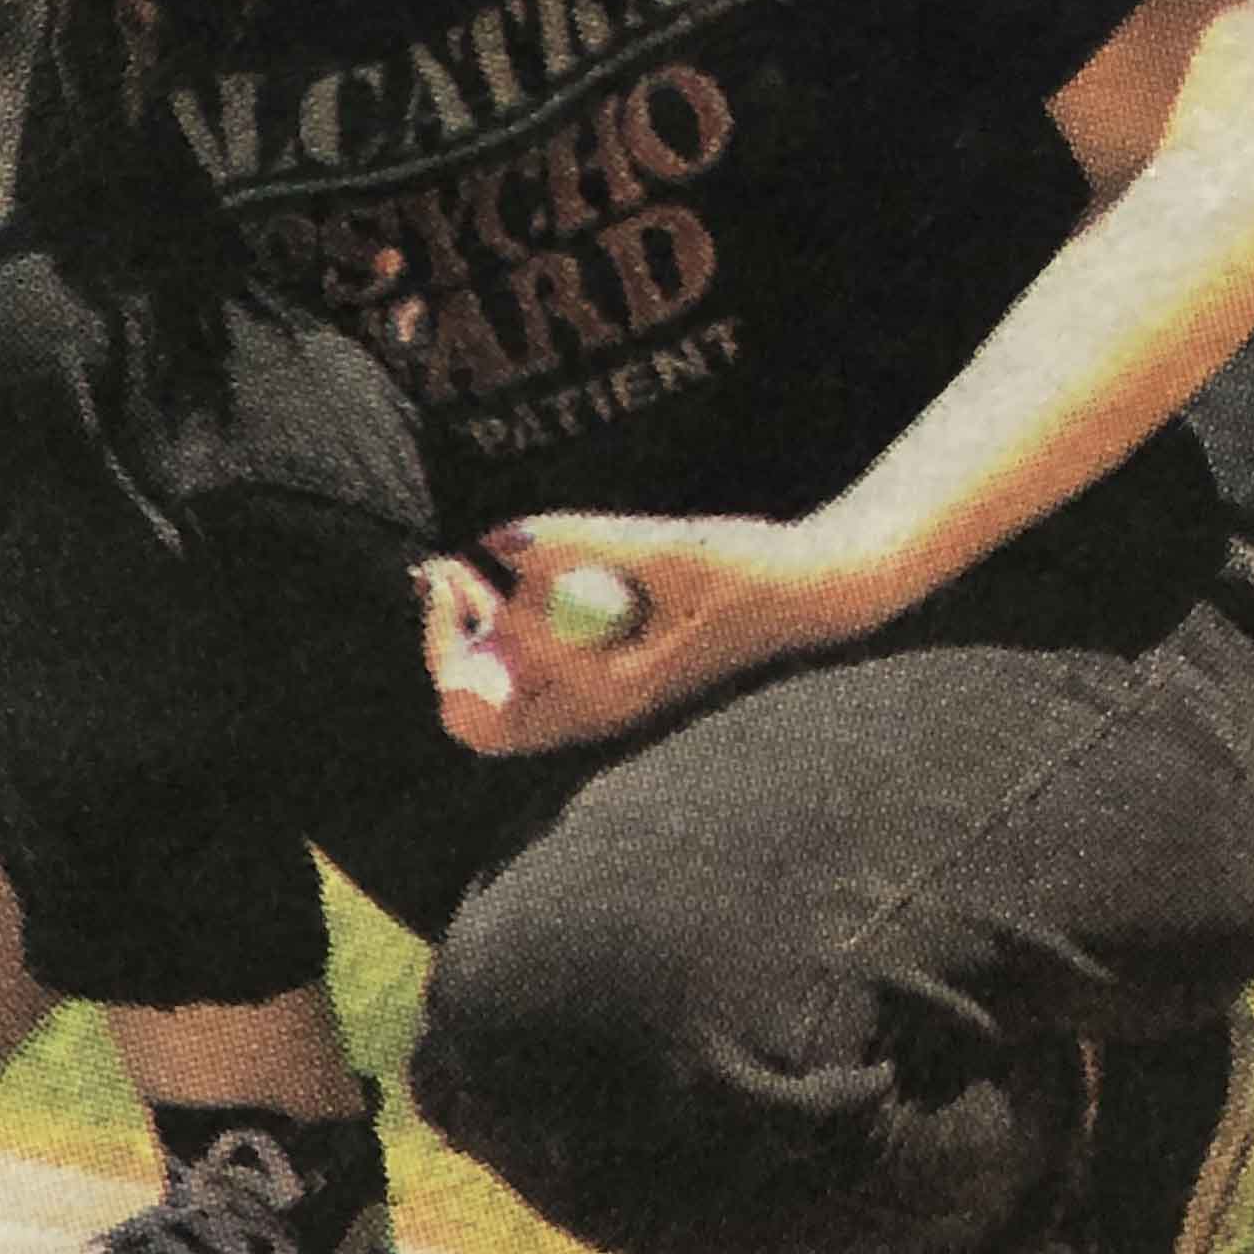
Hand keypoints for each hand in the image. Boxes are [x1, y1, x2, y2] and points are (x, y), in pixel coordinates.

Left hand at [415, 513, 915, 756]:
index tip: (456, 567)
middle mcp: (592, 715)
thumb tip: (495, 539)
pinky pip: (527, 674)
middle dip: (452, 644)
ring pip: (494, 698)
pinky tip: (524, 574)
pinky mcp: (603, 679)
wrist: (803, 597)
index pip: (479, 700)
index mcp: (603, 700)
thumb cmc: (739, 571)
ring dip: (475, 635)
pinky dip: (506, 630)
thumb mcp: (661, 549)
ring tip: (485, 569)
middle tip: (458, 573)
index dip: (449, 633)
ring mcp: (596, 702)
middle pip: (474, 715)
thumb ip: (580, 544)